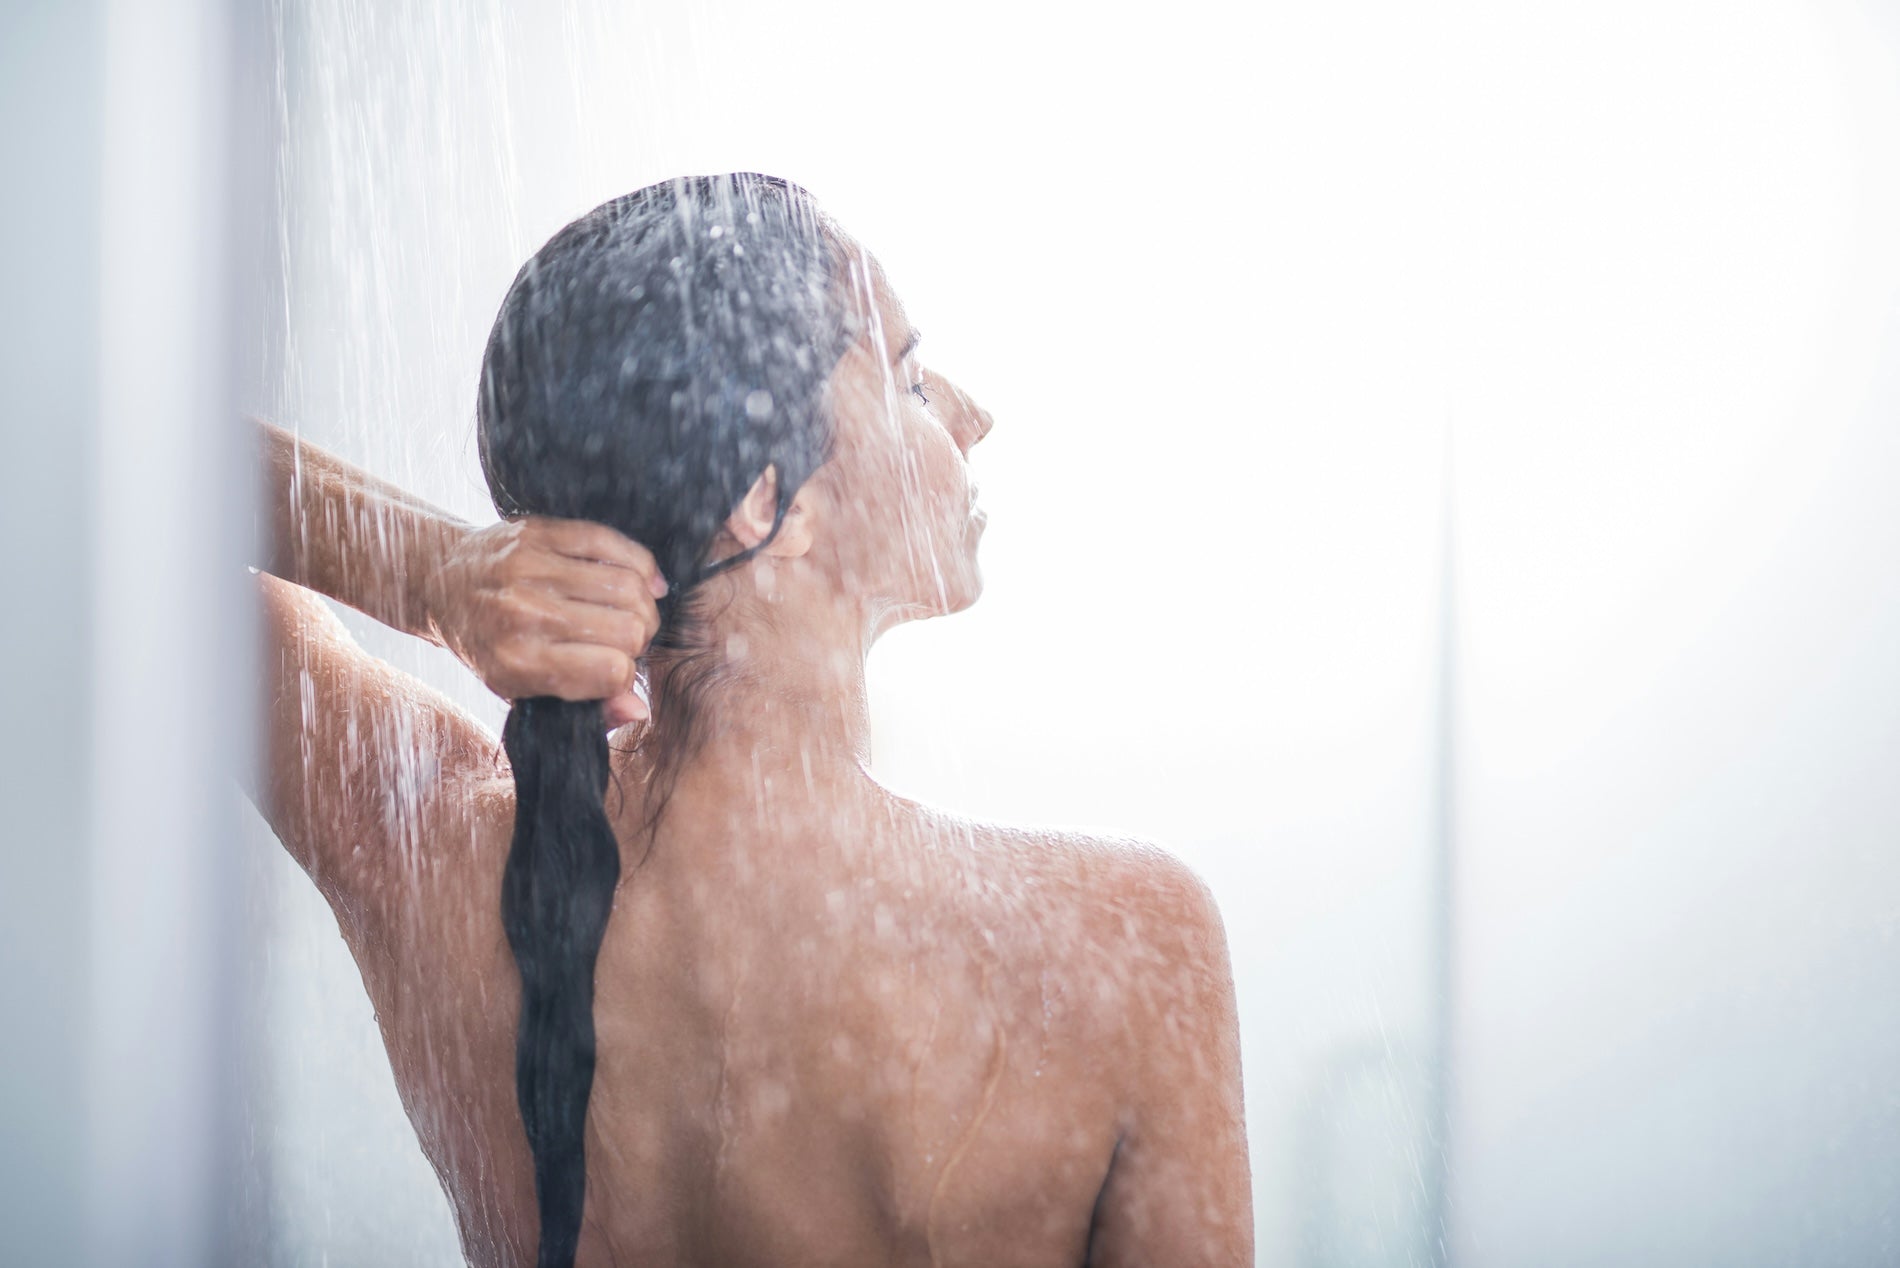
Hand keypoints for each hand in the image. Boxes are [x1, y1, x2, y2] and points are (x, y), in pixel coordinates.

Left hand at [423, 517, 667, 726]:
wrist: (441, 581)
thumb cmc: (490, 643)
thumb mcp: (524, 690)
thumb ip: (586, 707)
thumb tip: (638, 707)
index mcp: (519, 662)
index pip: (612, 671)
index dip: (625, 675)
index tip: (614, 672)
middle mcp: (524, 613)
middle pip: (628, 628)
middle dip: (640, 638)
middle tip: (626, 640)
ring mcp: (531, 567)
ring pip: (628, 585)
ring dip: (643, 602)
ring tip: (630, 612)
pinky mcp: (540, 532)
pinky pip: (612, 543)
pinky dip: (639, 564)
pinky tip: (641, 579)